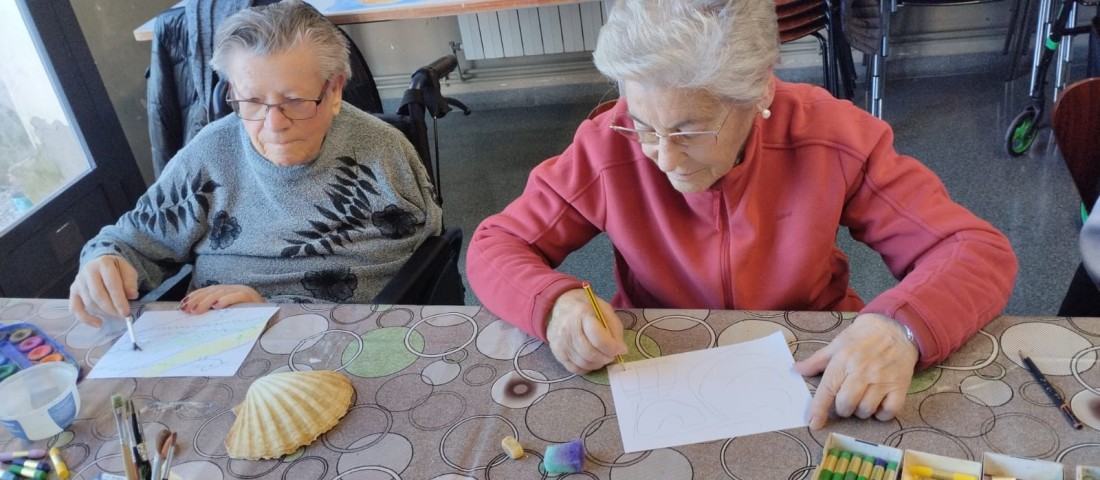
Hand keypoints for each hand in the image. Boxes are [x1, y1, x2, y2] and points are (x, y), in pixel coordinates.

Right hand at [69, 255, 138, 327]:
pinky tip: (98, 323)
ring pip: (89, 303)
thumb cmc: (117, 270)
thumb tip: (132, 295)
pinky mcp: (73, 291)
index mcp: (104, 263)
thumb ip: (130, 282)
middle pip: (98, 294)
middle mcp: (88, 271)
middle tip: (122, 317)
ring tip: (116, 316)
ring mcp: (78, 281)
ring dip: (104, 313)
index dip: (119, 300)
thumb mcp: (128, 271)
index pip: (111, 284)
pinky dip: (86, 319)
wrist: (100, 265)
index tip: (126, 312)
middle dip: (111, 309)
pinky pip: (75, 308)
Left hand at [180, 284, 264, 313]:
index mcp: (226, 291)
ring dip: (207, 301)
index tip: (182, 306)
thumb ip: (214, 310)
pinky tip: (217, 306)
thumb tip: (193, 315)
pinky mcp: (251, 297)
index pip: (206, 291)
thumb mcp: (228, 312)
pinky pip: (237, 297)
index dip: (194, 297)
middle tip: (186, 310)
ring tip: (197, 310)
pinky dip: (227, 300)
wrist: (270, 317)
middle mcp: (232, 288)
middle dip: (197, 300)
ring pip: (221, 294)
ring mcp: (242, 291)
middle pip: (211, 292)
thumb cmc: (247, 317)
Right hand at [545, 288, 627, 373]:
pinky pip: (575, 368)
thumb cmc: (585, 306)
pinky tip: (592, 361)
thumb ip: (614, 327)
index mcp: (581, 314)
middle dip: (607, 357)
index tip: (622, 349)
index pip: (599, 339)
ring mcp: (560, 342)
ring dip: (598, 363)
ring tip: (604, 356)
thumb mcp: (604, 309)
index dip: (613, 347)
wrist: (560, 305)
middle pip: (591, 353)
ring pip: (584, 363)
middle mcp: (567, 329)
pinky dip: (587, 368)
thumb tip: (620, 349)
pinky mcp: (556, 352)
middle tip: (613, 354)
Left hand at [793, 313, 918, 428]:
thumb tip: (796, 370)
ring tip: (862, 400)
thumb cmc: (862, 336)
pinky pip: (889, 411)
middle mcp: (862, 372)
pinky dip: (882, 414)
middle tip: (846, 401)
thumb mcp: (837, 344)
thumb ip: (817, 360)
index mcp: (843, 361)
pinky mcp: (899, 386)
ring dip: (861, 411)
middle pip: (846, 405)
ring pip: (866, 410)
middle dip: (842, 409)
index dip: (818, 409)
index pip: (827, 389)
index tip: (813, 423)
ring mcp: (882, 380)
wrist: (896, 327)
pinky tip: (878, 405)